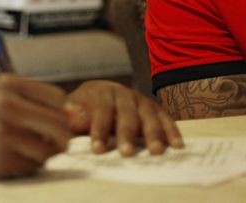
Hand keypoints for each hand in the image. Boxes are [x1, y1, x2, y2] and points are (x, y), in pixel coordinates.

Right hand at [0, 74, 72, 179]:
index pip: (57, 98)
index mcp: (8, 84)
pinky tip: (11, 159)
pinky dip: (27, 166)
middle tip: (54, 145)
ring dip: (44, 155)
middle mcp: (6, 104)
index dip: (60, 113)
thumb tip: (72, 113)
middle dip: (61, 139)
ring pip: (48, 149)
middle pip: (59, 125)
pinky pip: (31, 166)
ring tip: (28, 152)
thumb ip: (29, 98)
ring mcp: (2, 131)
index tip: (51, 123)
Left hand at [64, 80, 182, 155]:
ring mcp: (140, 100)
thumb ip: (72, 115)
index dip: (99, 130)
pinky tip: (176, 145)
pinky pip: (165, 118)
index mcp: (100, 92)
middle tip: (126, 153)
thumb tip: (68, 114)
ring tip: (155, 151)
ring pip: (148, 115)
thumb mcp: (74, 110)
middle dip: (126, 134)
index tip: (97, 150)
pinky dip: (172, 131)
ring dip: (153, 133)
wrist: (100, 95)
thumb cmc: (84, 109)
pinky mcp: (155, 109)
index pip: (100, 110)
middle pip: (126, 113)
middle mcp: (123, 93)